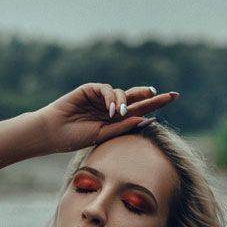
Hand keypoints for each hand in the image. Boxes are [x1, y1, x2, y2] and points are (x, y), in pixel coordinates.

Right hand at [35, 83, 179, 153]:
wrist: (53, 133)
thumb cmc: (75, 138)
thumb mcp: (103, 136)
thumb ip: (123, 127)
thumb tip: (146, 119)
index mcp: (115, 119)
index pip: (139, 110)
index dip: (155, 104)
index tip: (173, 98)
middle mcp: (110, 106)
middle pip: (135, 97)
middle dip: (151, 95)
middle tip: (168, 95)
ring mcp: (100, 97)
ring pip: (121, 93)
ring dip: (124, 102)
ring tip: (120, 113)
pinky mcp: (90, 89)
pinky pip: (106, 89)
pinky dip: (111, 98)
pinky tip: (111, 109)